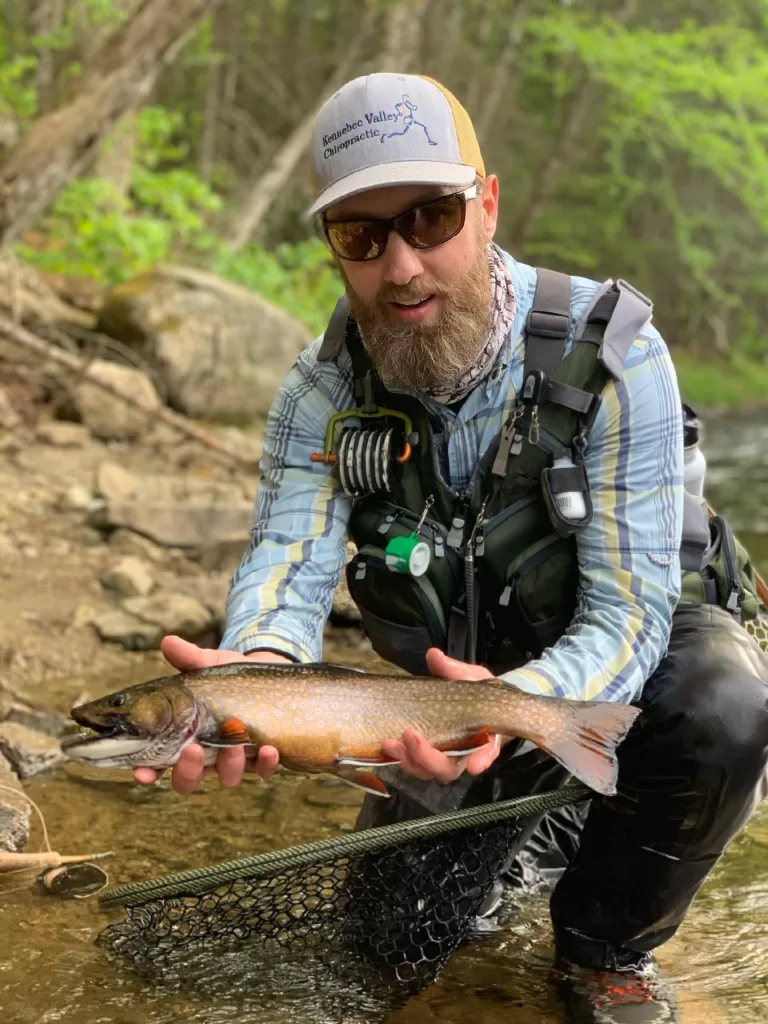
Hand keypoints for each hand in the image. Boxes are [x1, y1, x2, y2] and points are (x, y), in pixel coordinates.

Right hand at [133, 635, 286, 794]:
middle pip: (188, 779)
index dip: (148, 773)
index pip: (158, 764)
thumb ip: (190, 658)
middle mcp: (206, 755)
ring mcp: (234, 759)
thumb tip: (168, 642)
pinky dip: (265, 764)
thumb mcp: (209, 664)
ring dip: (229, 765)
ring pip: (226, 777)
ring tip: (235, 744)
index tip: (143, 773)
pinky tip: (269, 749)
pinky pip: (263, 770)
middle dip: (188, 771)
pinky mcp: (261, 756)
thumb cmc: (229, 676)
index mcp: (183, 737)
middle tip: (193, 750)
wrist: (268, 673)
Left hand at [379, 648, 501, 782]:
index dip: (481, 760)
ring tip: (390, 743)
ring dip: (407, 760)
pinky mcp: (421, 756)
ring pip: (426, 770)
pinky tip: (385, 746)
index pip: (485, 753)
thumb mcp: (470, 678)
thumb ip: (453, 670)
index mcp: (483, 737)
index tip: (475, 764)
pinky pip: (411, 763)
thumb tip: (433, 655)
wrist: (465, 702)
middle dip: (428, 758)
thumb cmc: (474, 694)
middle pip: (448, 769)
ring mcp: (440, 758)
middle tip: (411, 737)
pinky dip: (398, 757)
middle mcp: (462, 754)